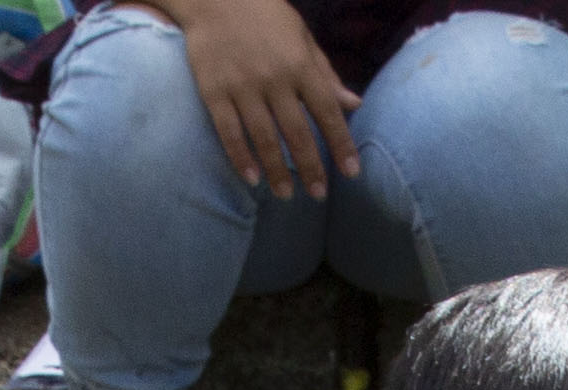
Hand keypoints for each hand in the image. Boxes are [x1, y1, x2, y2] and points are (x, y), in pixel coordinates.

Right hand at [151, 0, 359, 198]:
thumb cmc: (264, 15)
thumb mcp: (301, 36)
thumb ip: (325, 74)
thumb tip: (354, 104)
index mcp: (299, 64)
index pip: (327, 111)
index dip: (340, 143)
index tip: (352, 172)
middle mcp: (273, 78)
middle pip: (296, 132)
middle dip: (310, 166)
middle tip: (318, 194)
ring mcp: (242, 87)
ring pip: (263, 138)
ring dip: (277, 170)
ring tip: (287, 194)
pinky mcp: (214, 92)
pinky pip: (229, 132)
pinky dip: (240, 158)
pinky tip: (251, 179)